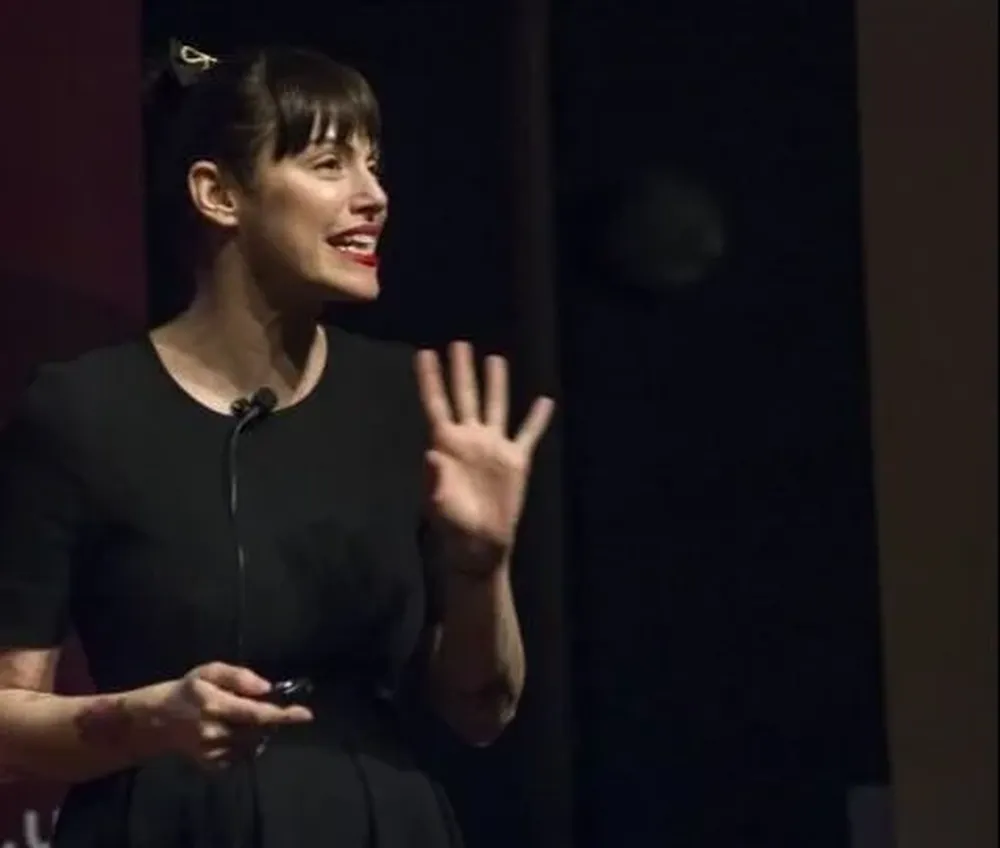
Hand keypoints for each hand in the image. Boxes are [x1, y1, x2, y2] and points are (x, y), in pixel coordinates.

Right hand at [153, 662, 312, 768]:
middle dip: (271, 721)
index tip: (306, 714)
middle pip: (259, 731)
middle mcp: (214, 731)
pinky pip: (240, 756)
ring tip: (240, 719)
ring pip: (252, 744)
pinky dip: (245, 745)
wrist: (157, 721)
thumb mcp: (209, 671)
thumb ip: (239, 677)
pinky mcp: (211, 765)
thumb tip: (266, 687)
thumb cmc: (188, 691)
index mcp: (215, 705)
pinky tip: (231, 733)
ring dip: (258, 732)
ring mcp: (212, 751)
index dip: (283, 715)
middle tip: (266, 708)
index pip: (257, 713)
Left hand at [415, 342, 553, 571]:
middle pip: (466, 397)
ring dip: (496, 383)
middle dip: (461, 370)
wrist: (480, 547)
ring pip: (496, 407)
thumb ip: (434, 481)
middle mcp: (470, 440)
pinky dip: (537, 419)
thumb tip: (431, 455)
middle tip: (458, 343)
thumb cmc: (454, 529)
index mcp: (447, 446)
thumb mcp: (440, 508)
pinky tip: (545, 401)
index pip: (437, 404)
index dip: (430, 379)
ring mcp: (493, 448)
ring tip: (494, 359)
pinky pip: (528, 435)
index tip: (424, 353)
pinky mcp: (516, 462)